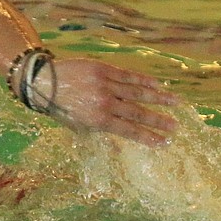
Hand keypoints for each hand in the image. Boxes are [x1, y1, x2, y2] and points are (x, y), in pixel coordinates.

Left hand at [33, 57, 177, 145]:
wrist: (44, 82)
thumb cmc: (61, 108)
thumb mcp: (78, 128)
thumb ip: (100, 137)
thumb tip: (120, 152)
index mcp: (98, 121)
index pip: (130, 131)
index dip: (149, 137)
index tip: (165, 142)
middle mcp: (105, 103)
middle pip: (138, 112)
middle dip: (159, 120)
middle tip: (176, 126)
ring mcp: (106, 84)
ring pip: (138, 91)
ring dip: (159, 97)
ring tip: (176, 102)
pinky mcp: (104, 69)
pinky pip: (128, 75)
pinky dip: (144, 80)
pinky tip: (157, 83)